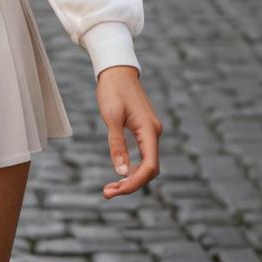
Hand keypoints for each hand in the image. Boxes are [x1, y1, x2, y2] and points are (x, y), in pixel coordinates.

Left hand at [95, 65, 161, 198]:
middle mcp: (154, 132)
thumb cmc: (113, 90)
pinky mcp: (144, 128)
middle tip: (107, 192)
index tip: (116, 190)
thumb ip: (117, 144)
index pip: (149, 167)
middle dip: (131, 184)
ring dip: (131, 177)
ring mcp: (151, 130)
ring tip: (111, 187)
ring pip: (146, 162)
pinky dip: (132, 166)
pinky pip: (143, 153)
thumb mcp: (111, 116)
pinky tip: (120, 172)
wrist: (116, 69)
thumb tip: (122, 172)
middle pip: (149, 169)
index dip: (135, 183)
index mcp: (150, 130)